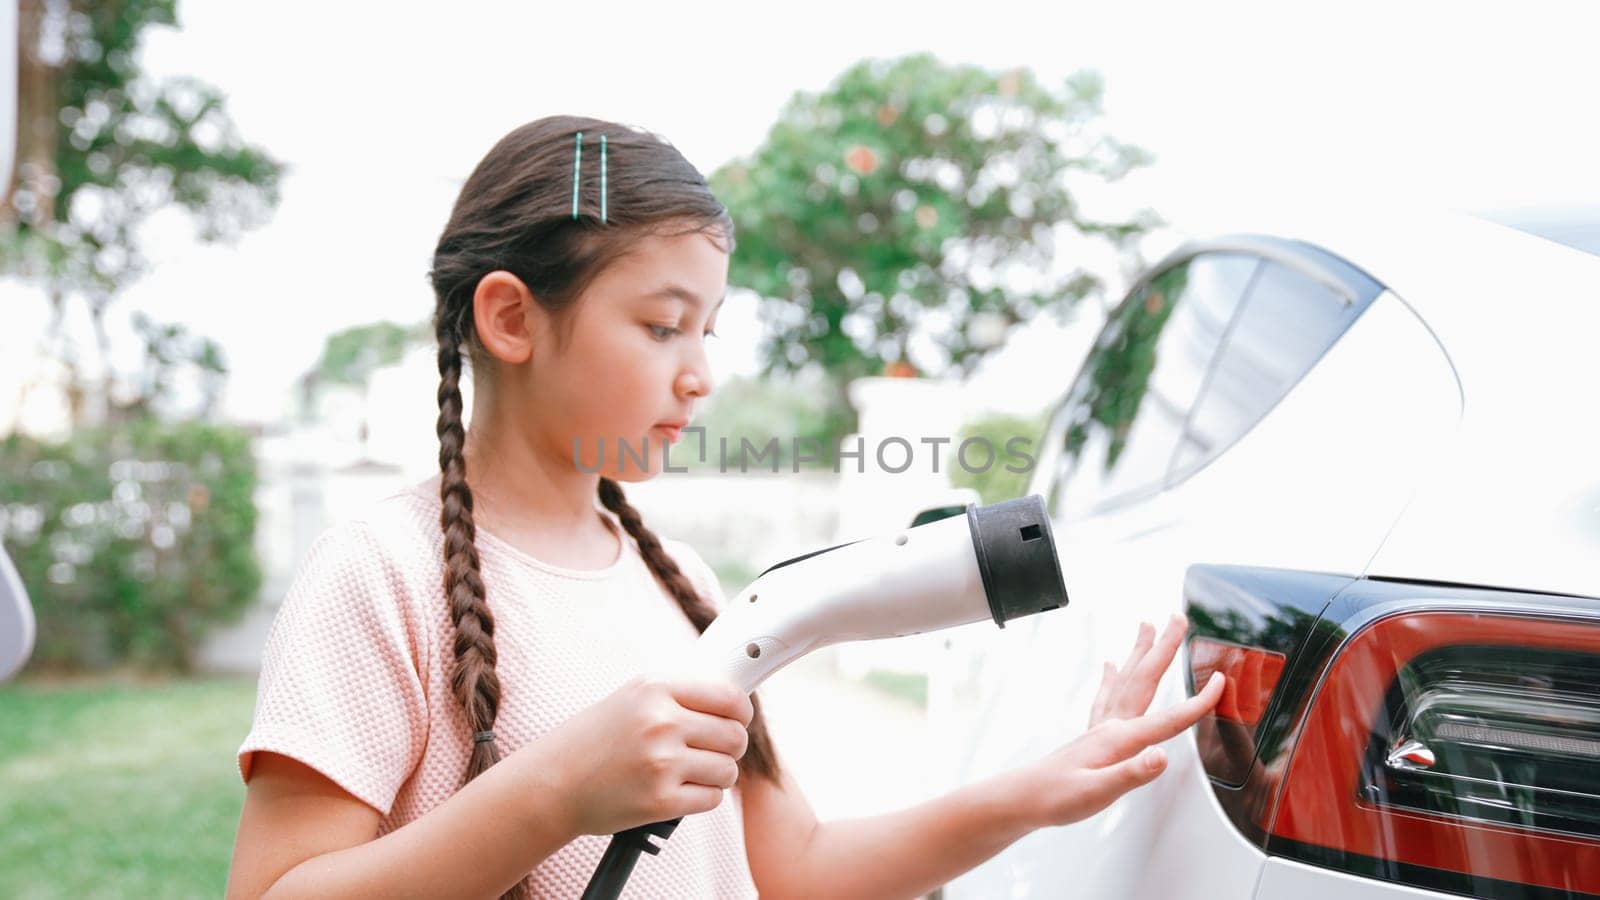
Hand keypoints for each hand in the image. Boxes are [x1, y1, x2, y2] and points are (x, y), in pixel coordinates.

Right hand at [520, 674, 753, 835]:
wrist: (553, 783)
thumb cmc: (596, 739)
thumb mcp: (634, 698)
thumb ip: (681, 695)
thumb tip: (736, 700)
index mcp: (655, 688)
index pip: (729, 697)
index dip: (742, 712)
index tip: (738, 720)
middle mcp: (660, 722)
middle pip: (735, 736)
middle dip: (731, 746)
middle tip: (714, 750)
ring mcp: (661, 763)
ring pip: (727, 770)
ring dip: (718, 774)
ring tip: (692, 771)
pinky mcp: (660, 801)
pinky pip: (712, 799)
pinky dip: (703, 797)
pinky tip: (681, 790)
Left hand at [1021, 614, 1224, 827]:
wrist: (1025, 798)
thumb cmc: (1058, 797)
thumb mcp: (1099, 793)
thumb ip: (1131, 773)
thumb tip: (1161, 756)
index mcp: (1119, 739)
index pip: (1168, 719)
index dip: (1198, 702)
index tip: (1220, 682)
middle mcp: (1110, 726)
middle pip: (1145, 679)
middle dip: (1164, 648)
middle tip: (1178, 619)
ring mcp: (1100, 727)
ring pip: (1126, 679)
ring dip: (1140, 651)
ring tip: (1147, 626)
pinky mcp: (1092, 734)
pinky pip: (1106, 695)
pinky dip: (1112, 677)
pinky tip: (1111, 666)